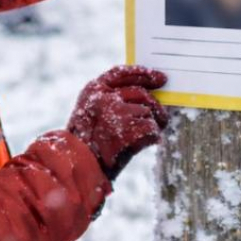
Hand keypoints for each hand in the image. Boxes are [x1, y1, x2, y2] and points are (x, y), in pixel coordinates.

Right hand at [68, 65, 168, 179]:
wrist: (78, 168)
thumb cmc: (85, 144)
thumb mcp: (89, 113)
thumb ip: (110, 99)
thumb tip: (145, 94)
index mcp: (93, 90)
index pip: (121, 73)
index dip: (142, 74)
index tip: (160, 78)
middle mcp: (105, 97)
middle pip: (141, 92)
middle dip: (156, 105)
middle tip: (163, 116)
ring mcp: (116, 112)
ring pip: (147, 112)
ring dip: (152, 124)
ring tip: (146, 136)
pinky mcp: (128, 129)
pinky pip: (151, 129)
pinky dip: (153, 137)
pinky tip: (147, 143)